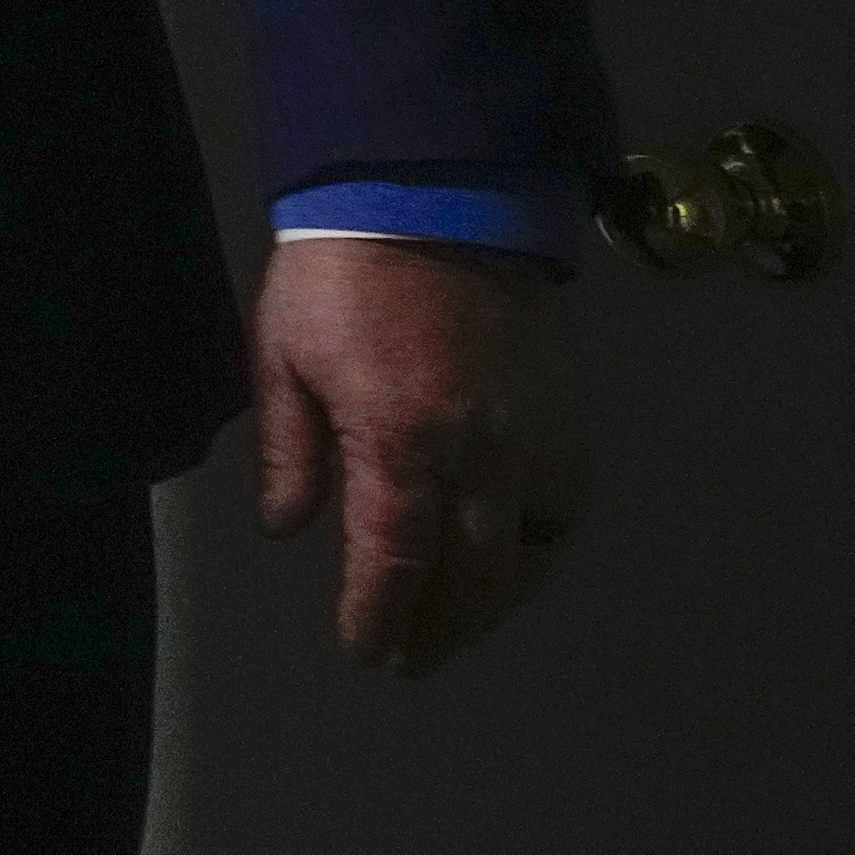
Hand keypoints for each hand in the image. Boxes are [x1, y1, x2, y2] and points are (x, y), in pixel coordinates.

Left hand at [252, 232, 577, 673]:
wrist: (436, 194)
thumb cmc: (342, 275)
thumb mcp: (283, 356)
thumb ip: (290, 451)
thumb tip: (288, 527)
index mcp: (402, 441)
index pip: (396, 562)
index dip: (382, 618)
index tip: (368, 650)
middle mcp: (482, 453)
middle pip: (474, 576)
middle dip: (441, 629)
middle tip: (411, 659)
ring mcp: (538, 436)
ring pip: (530, 552)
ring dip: (494, 601)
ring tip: (457, 624)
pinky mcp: (571, 415)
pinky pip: (563, 505)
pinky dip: (537, 546)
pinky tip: (511, 558)